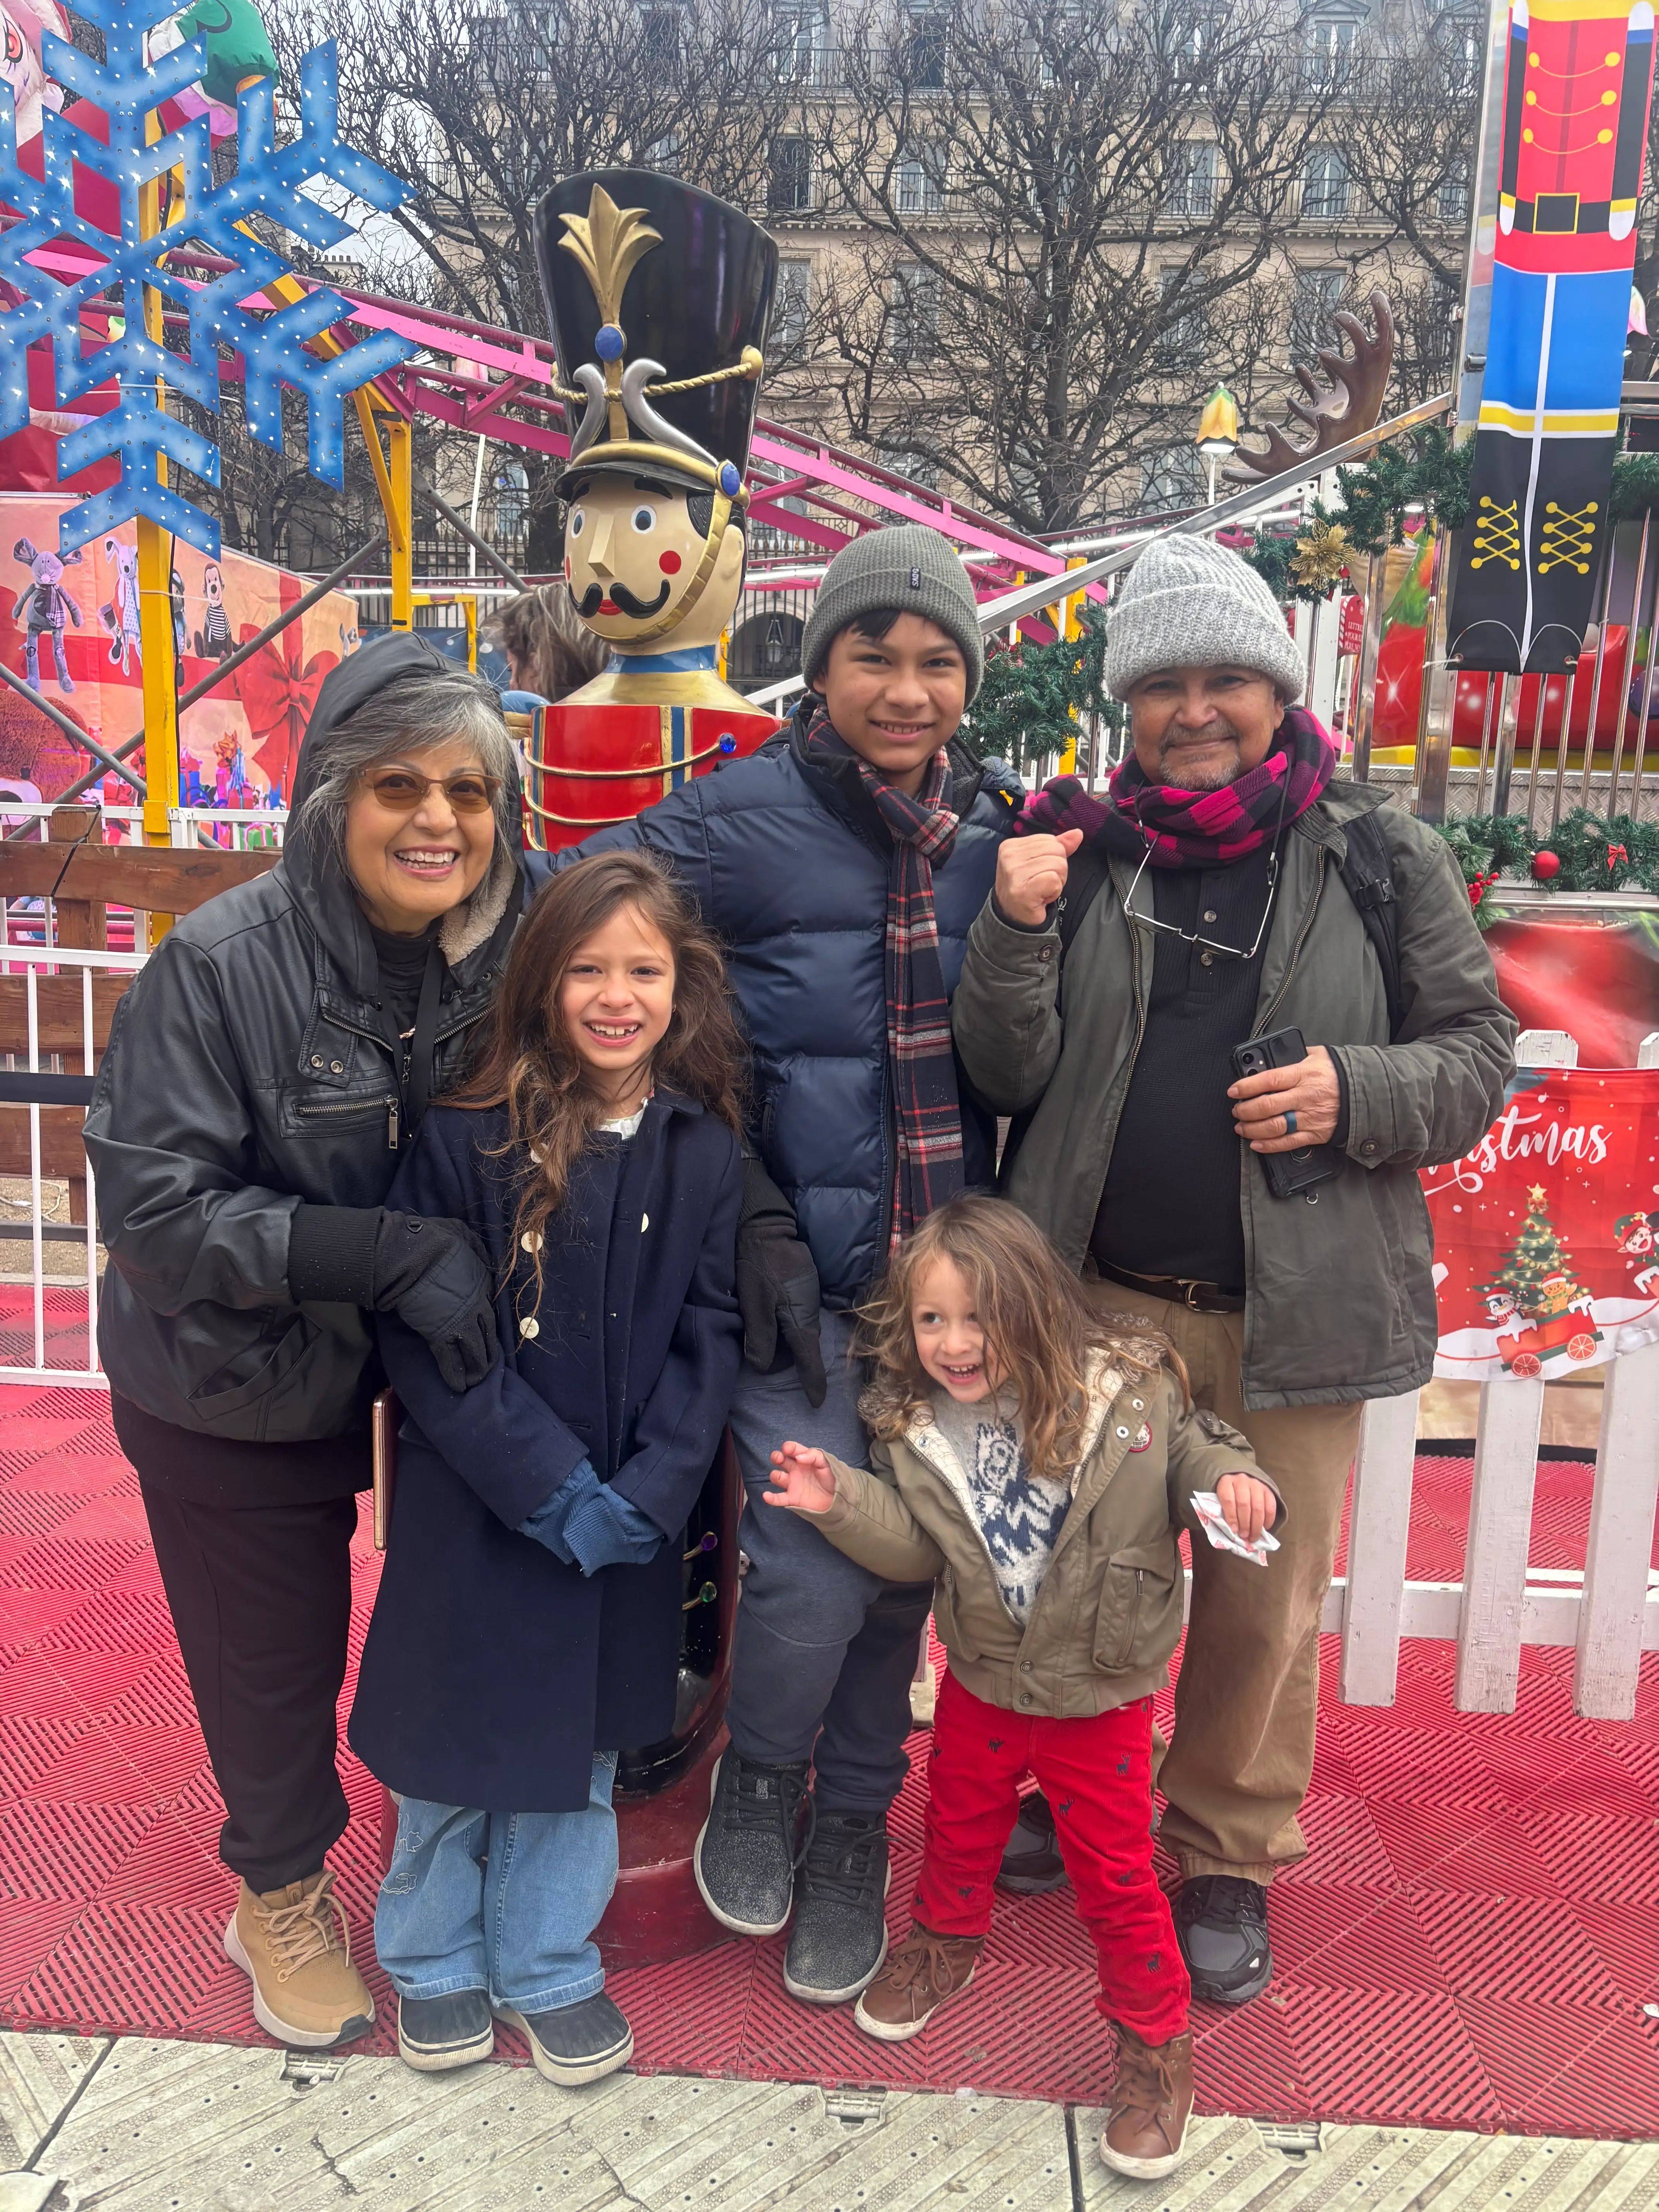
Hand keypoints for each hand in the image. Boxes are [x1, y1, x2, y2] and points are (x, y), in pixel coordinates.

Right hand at [372, 1212, 497, 1392]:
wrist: (412, 1256)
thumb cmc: (434, 1241)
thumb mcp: (464, 1235)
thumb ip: (474, 1248)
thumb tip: (480, 1254)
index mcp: (482, 1282)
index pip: (489, 1308)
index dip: (487, 1323)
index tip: (487, 1333)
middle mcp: (476, 1305)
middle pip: (487, 1333)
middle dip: (488, 1352)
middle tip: (488, 1367)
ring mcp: (459, 1322)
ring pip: (474, 1350)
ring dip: (476, 1367)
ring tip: (476, 1380)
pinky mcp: (439, 1334)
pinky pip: (450, 1359)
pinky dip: (454, 1373)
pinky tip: (458, 1386)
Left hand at [736, 1209, 826, 1408]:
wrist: (766, 1226)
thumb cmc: (757, 1264)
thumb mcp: (753, 1303)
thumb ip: (759, 1336)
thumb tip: (763, 1367)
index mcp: (799, 1320)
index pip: (809, 1360)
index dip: (812, 1383)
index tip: (816, 1403)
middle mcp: (809, 1313)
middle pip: (801, 1349)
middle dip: (786, 1360)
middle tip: (760, 1359)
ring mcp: (808, 1300)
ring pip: (798, 1333)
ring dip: (782, 1341)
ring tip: (759, 1335)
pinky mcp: (803, 1289)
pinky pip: (796, 1318)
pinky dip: (783, 1325)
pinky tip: (766, 1318)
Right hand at [763, 1440, 837, 1514]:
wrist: (838, 1499)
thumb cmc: (832, 1478)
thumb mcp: (826, 1463)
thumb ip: (814, 1456)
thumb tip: (799, 1457)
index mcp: (804, 1459)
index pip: (792, 1449)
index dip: (788, 1447)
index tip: (787, 1449)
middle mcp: (795, 1470)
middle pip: (780, 1460)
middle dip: (776, 1457)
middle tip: (778, 1458)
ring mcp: (792, 1484)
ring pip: (777, 1477)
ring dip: (775, 1475)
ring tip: (780, 1476)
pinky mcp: (792, 1499)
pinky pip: (778, 1499)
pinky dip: (771, 1498)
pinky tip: (766, 1495)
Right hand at [995, 827, 1083, 926]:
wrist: (1014, 918)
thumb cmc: (1028, 888)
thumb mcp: (1040, 862)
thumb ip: (1059, 846)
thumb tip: (1078, 833)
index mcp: (1011, 845)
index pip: (1050, 839)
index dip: (1052, 857)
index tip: (1038, 872)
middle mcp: (1009, 856)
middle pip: (1057, 850)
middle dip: (1057, 869)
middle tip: (1042, 883)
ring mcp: (1014, 873)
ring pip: (1058, 865)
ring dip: (1057, 881)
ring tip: (1042, 890)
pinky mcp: (1023, 890)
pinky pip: (1054, 880)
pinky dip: (1054, 891)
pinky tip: (1042, 897)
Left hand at [1215, 1471, 1276, 1545]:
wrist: (1240, 1478)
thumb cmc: (1228, 1493)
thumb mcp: (1220, 1497)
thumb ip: (1223, 1511)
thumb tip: (1232, 1531)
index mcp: (1226, 1482)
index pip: (1228, 1500)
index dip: (1231, 1517)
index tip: (1234, 1530)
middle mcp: (1242, 1480)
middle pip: (1244, 1504)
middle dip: (1245, 1523)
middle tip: (1245, 1536)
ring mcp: (1256, 1483)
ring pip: (1258, 1506)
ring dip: (1256, 1524)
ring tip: (1253, 1536)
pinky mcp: (1267, 1489)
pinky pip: (1271, 1506)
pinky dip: (1269, 1519)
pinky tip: (1265, 1528)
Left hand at [1228, 1044, 1340, 1153]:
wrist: (1366, 1092)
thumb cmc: (1338, 1072)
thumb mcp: (1317, 1055)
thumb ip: (1293, 1056)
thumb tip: (1270, 1059)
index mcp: (1304, 1074)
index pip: (1270, 1080)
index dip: (1248, 1086)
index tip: (1234, 1091)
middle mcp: (1306, 1097)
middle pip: (1268, 1106)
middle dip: (1246, 1110)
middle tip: (1237, 1110)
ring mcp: (1310, 1117)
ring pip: (1275, 1127)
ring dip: (1253, 1129)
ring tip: (1241, 1126)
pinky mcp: (1315, 1134)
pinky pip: (1289, 1143)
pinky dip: (1269, 1146)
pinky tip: (1257, 1143)